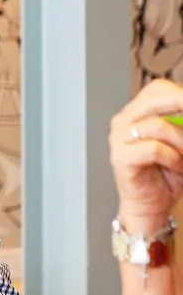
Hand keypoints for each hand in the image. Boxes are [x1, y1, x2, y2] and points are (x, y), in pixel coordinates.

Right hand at [109, 78, 182, 234]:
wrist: (152, 205)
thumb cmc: (167, 174)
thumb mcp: (182, 142)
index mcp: (137, 113)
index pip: (159, 89)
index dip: (180, 93)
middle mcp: (124, 122)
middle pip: (155, 99)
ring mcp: (119, 139)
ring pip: (157, 125)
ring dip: (182, 141)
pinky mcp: (121, 158)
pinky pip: (153, 148)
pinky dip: (172, 157)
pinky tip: (175, 164)